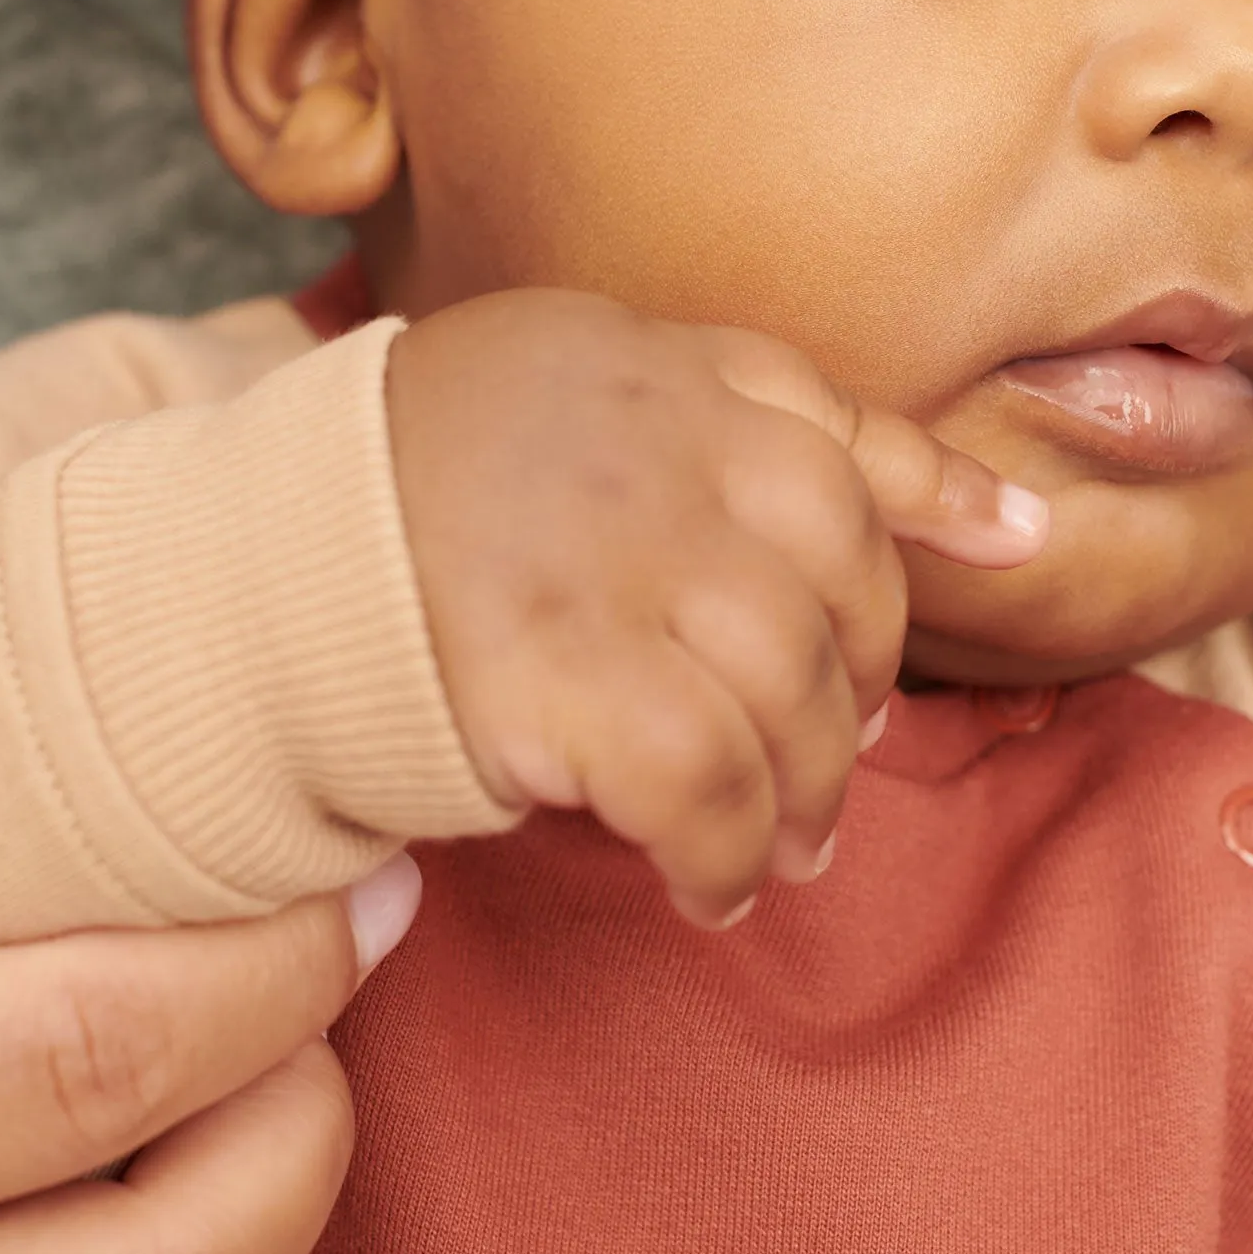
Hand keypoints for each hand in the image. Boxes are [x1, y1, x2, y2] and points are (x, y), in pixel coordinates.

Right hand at [387, 291, 1047, 929]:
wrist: (239, 567)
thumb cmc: (398, 488)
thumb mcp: (553, 384)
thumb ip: (715, 411)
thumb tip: (950, 499)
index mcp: (650, 370)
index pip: (826, 424)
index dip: (932, 488)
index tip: (1012, 540)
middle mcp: (653, 448)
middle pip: (837, 578)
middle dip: (860, 687)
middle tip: (840, 763)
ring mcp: (611, 555)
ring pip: (790, 689)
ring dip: (806, 794)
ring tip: (785, 851)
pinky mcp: (556, 670)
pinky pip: (703, 779)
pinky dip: (725, 851)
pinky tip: (705, 884)